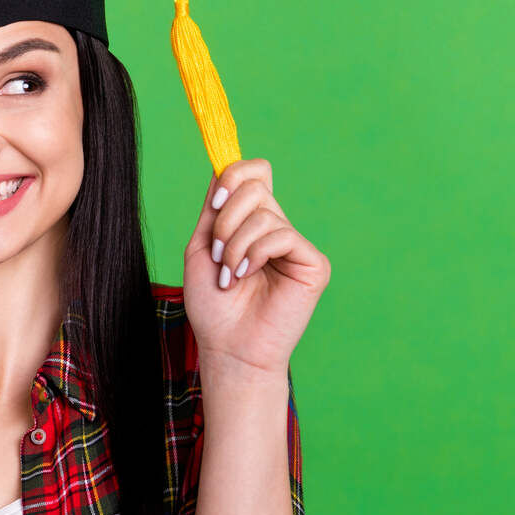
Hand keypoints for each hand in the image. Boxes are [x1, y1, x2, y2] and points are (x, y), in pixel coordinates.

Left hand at [183, 158, 330, 383]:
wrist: (227, 348)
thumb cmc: (213, 306)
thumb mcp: (202, 247)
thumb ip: (214, 208)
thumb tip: (223, 167)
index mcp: (251, 224)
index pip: (254, 174)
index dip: (233, 176)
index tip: (213, 202)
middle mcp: (277, 229)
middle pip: (255, 185)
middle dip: (225, 218)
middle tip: (218, 254)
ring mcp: (296, 246)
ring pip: (265, 212)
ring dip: (235, 244)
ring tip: (230, 275)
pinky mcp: (313, 264)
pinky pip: (282, 235)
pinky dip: (256, 253)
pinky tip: (247, 275)